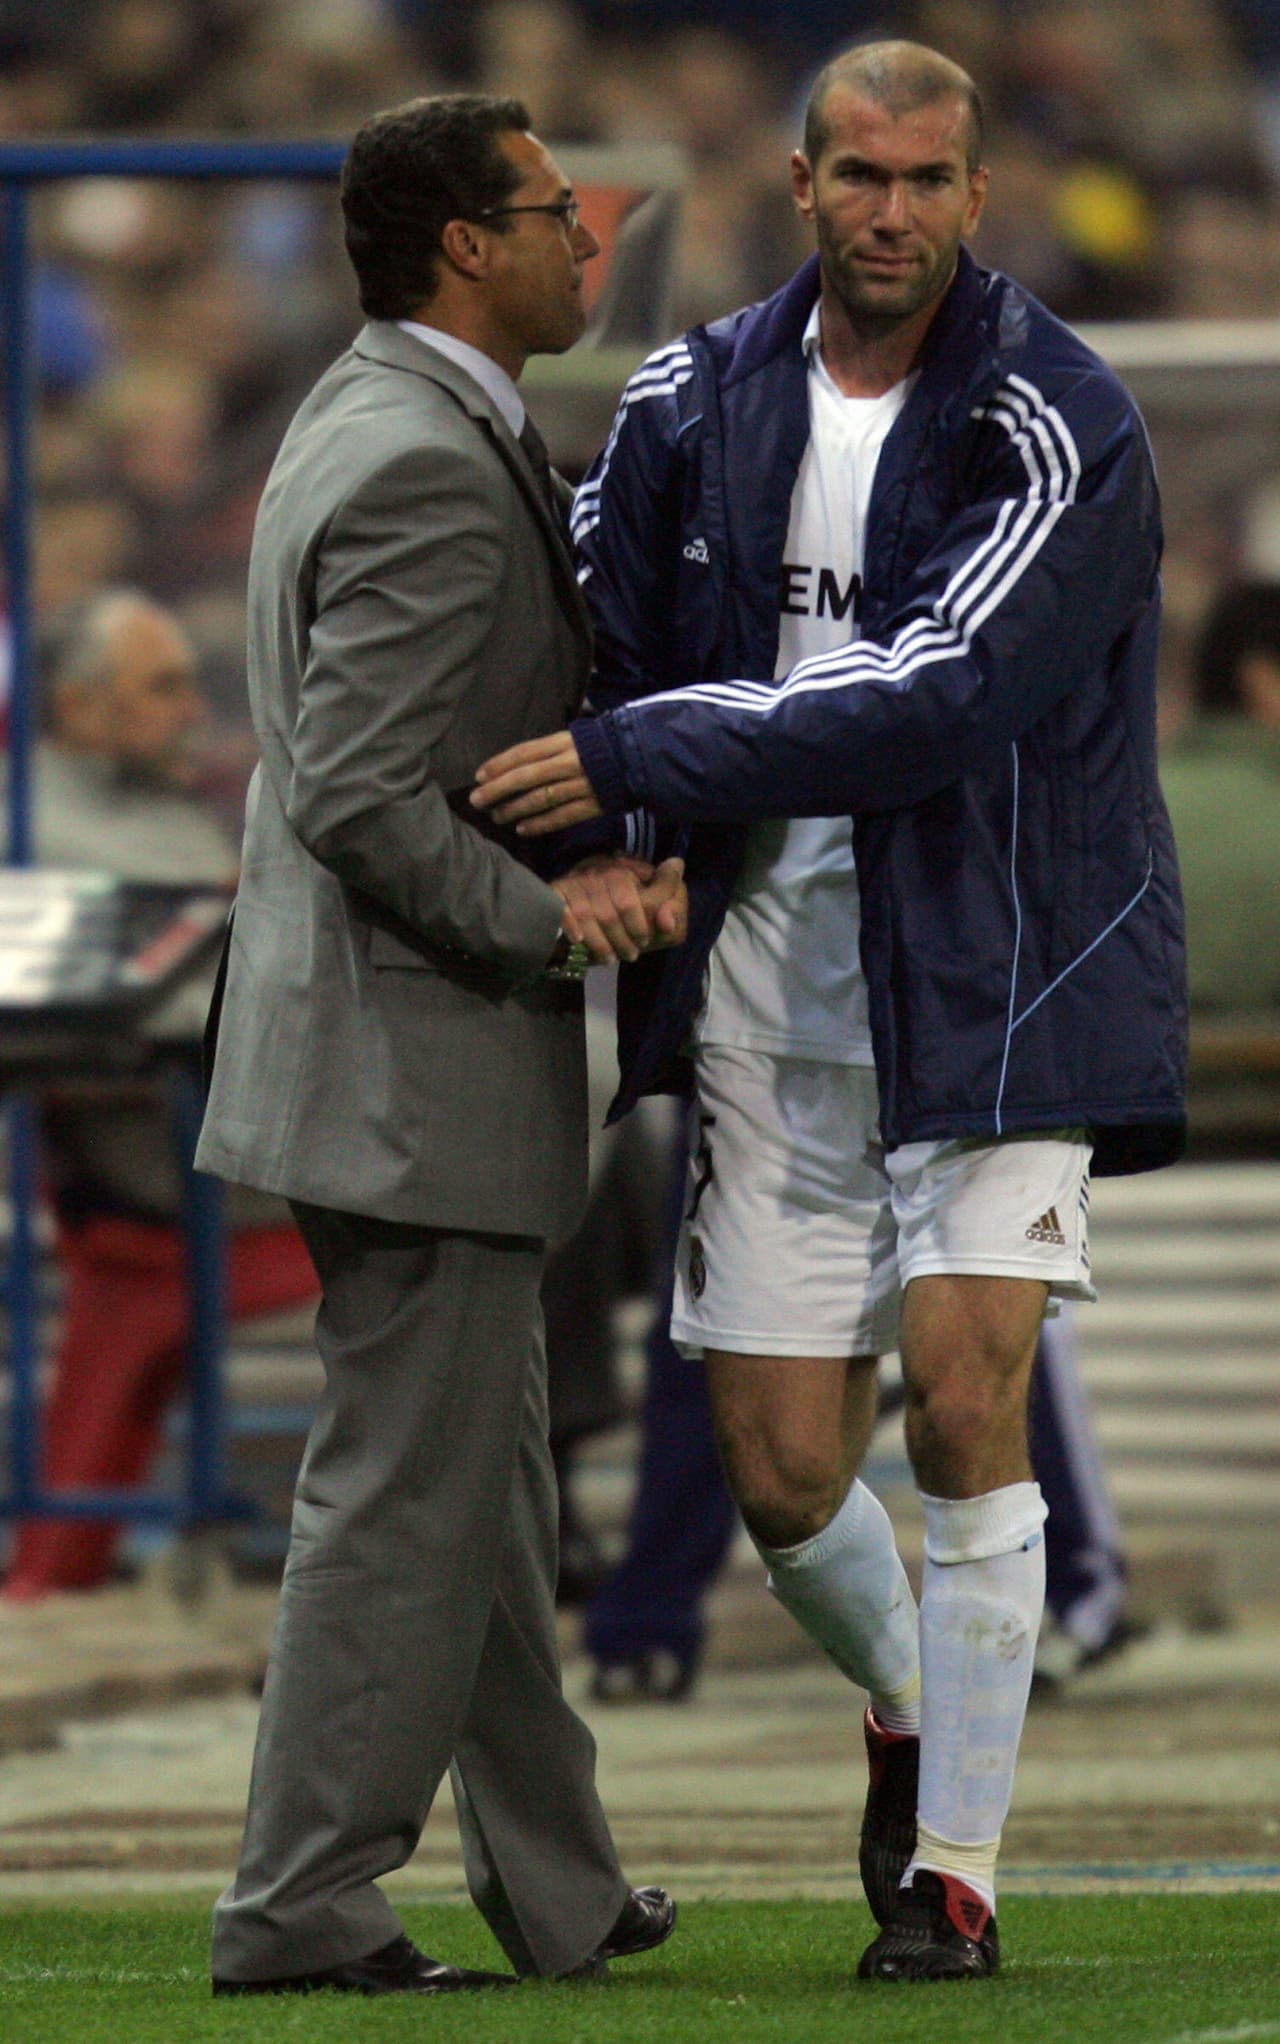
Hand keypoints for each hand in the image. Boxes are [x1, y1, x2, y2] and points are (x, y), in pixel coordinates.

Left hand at [472, 732, 600, 833]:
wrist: (642, 757)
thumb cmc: (604, 745)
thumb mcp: (576, 736)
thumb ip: (551, 749)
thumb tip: (520, 762)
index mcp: (564, 742)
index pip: (524, 753)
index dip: (499, 764)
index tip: (478, 775)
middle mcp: (569, 763)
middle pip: (526, 777)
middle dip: (498, 789)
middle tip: (476, 800)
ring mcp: (581, 786)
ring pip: (540, 799)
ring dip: (515, 809)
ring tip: (496, 816)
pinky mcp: (593, 805)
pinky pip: (561, 817)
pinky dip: (540, 824)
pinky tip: (522, 829)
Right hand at [552, 856, 685, 964]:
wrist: (574, 901)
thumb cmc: (619, 902)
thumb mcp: (646, 898)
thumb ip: (664, 896)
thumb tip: (674, 890)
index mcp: (621, 871)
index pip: (630, 901)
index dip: (639, 926)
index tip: (643, 942)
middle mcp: (596, 874)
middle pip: (609, 915)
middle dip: (621, 940)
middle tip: (629, 956)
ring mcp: (574, 884)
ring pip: (587, 917)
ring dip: (599, 944)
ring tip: (609, 959)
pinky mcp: (554, 893)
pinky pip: (561, 911)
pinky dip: (570, 926)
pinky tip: (578, 941)